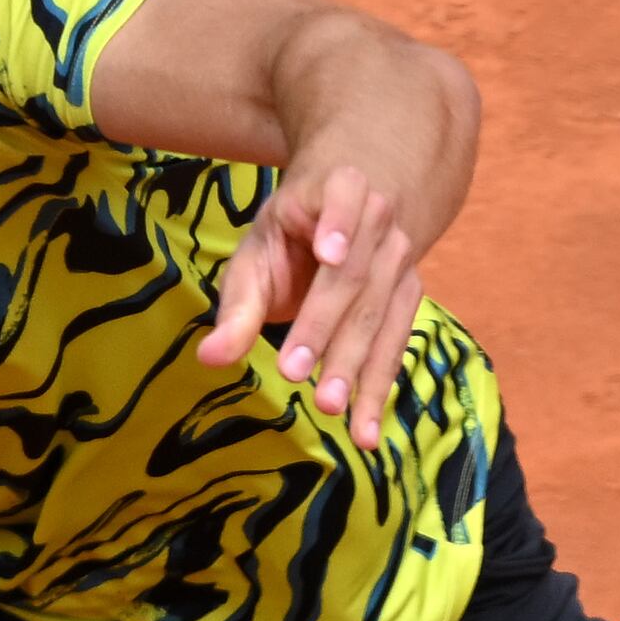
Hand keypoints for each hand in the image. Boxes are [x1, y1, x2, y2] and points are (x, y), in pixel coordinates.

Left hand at [191, 158, 430, 450]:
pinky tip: (365, 432)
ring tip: (334, 413)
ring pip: (379, 317)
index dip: (338, 223)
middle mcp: (379, 220)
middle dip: (327, 331)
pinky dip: (377, 389)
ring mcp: (401, 258)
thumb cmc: (294, 232)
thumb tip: (209, 357)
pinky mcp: (409, 295)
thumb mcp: (258, 253)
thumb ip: (238, 307)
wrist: (359, 206)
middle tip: (298, 377)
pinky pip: (394, 344)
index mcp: (338, 188)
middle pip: (354, 279)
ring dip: (357, 369)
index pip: (341, 198)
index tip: (330, 254)